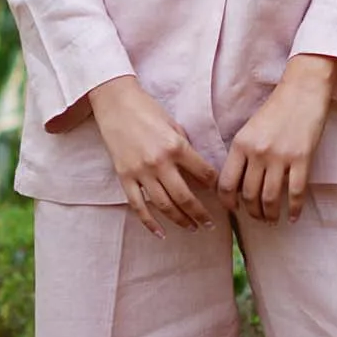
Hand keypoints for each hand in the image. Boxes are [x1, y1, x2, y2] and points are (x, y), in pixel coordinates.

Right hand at [88, 76, 217, 237]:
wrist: (115, 103)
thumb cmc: (147, 110)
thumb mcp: (174, 125)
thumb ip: (185, 148)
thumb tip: (199, 171)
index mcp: (177, 146)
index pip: (204, 174)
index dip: (215, 186)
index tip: (221, 194)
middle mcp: (160, 162)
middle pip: (185, 197)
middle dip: (201, 214)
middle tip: (210, 224)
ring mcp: (141, 172)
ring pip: (164, 205)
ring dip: (180, 220)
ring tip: (192, 228)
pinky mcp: (124, 177)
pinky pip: (138, 206)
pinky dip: (150, 223)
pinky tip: (161, 233)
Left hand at [218, 55, 336, 223]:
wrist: (303, 90)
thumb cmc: (276, 109)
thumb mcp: (250, 129)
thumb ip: (242, 154)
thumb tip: (237, 184)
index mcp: (240, 144)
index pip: (227, 183)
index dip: (228, 202)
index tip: (233, 210)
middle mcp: (257, 153)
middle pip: (249, 195)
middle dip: (252, 212)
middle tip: (257, 217)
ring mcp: (280, 157)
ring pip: (270, 198)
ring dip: (270, 214)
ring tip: (272, 220)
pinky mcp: (302, 158)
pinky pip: (296, 192)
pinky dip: (294, 209)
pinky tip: (294, 216)